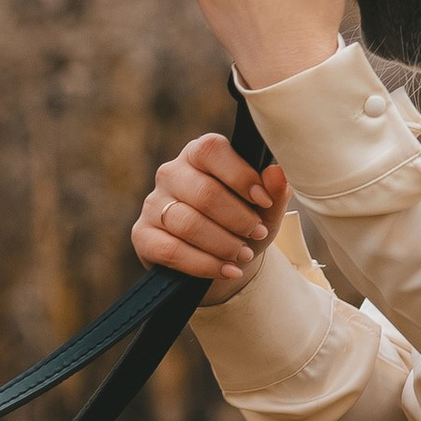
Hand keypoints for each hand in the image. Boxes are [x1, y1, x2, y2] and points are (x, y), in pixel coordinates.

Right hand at [132, 132, 290, 305]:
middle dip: (237, 218)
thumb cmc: (242, 224)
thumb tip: (277, 172)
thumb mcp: (265, 210)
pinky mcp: (143, 236)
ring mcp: (153, 204)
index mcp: (199, 155)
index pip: (211, 150)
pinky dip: (204, 264)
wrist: (221, 260)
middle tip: (257, 234)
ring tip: (244, 255)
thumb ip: (274, 191)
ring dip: (223, 244)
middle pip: (203, 192)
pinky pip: (172, 251)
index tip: (263, 200)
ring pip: (188, 223)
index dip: (240, 176)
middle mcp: (171, 173)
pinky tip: (227, 270)